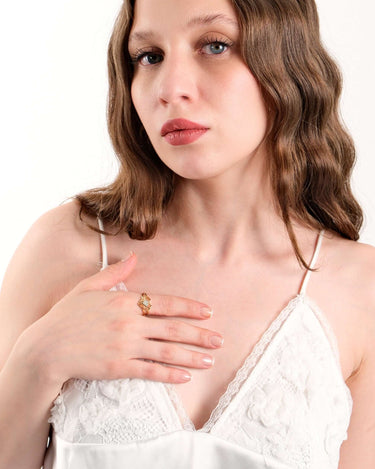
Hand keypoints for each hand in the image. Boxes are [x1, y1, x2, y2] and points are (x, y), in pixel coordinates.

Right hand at [23, 253, 223, 386]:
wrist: (46, 347)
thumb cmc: (66, 315)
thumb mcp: (88, 287)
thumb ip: (114, 272)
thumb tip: (134, 257)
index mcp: (124, 302)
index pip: (165, 303)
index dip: (189, 307)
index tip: (208, 312)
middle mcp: (129, 323)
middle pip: (172, 328)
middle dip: (199, 334)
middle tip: (220, 339)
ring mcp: (125, 347)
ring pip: (166, 351)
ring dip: (191, 355)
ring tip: (210, 359)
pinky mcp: (119, 368)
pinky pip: (150, 371)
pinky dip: (169, 374)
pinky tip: (185, 376)